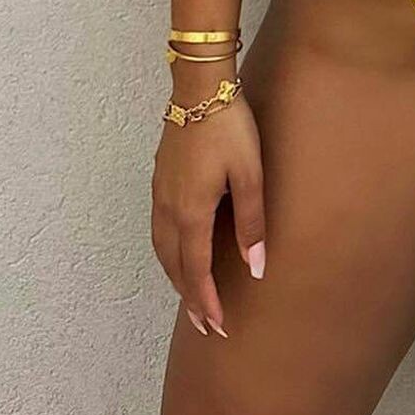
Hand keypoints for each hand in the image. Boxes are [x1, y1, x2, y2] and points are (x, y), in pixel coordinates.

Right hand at [151, 89, 265, 335]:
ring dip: (176, 277)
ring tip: (191, 296)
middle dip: (190, 298)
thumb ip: (251, 223)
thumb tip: (255, 267)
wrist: (200, 86)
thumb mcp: (249, 174)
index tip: (217, 328)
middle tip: (205, 325)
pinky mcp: (159, 179)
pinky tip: (179, 251)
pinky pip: (159, 230)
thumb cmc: (229, 127)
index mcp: (191, 212)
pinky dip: (168, 253)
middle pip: (174, 266)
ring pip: (162, 249)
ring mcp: (160, 193)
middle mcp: (169, 208)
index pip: (196, 271)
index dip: (207, 302)